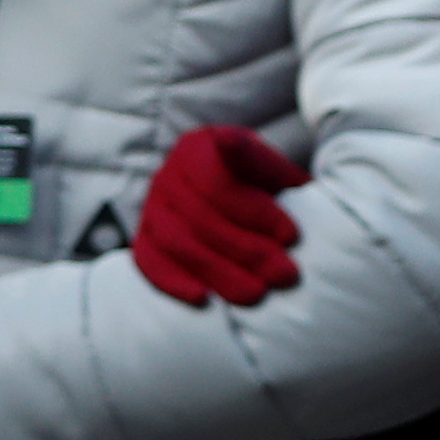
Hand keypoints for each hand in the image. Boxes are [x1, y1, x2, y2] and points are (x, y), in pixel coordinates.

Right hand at [131, 124, 303, 307]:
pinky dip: (172, 281)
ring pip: (176, 242)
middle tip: (286, 275)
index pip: (218, 184)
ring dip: (219, 271)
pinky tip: (203, 299)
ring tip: (258, 293)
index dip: (256, 213)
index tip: (293, 236)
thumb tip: (227, 140)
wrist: (259, 211)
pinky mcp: (147, 239)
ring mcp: (153, 208)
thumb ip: (255, 159)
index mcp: (198, 147)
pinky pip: (148, 261)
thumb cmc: (271, 191)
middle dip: (247, 251)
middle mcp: (168, 174)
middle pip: (198, 218)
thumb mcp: (274, 171)